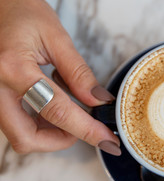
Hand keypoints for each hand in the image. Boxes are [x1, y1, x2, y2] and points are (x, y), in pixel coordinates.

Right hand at [0, 0, 120, 154]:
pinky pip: (15, 124)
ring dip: (50, 134)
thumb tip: (99, 102)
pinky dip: (39, 124)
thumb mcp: (56, 38)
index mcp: (13, 68)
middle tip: (84, 128)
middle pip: (27, 137)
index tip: (107, 140)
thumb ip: (78, 73)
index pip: (58, 111)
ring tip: (69, 108)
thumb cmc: (21, 12)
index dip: (87, 130)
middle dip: (60, 141)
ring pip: (19, 135)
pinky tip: (52, 106)